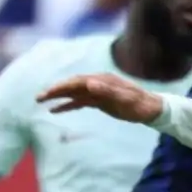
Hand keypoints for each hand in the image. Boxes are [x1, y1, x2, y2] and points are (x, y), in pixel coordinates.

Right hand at [38, 73, 164, 122]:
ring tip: (41, 102)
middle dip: (55, 91)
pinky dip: (67, 105)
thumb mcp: (125, 99)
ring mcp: (97, 92)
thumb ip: (108, 91)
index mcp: (101, 80)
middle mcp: (97, 83)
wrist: (153, 109)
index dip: (62, 86)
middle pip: (72, 86)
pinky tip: (56, 110)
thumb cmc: (140, 104)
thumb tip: (90, 83)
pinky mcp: (99, 101)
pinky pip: (79, 102)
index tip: (49, 92)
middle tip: (38, 97)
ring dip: (58, 97)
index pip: (77, 82)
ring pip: (73, 94)